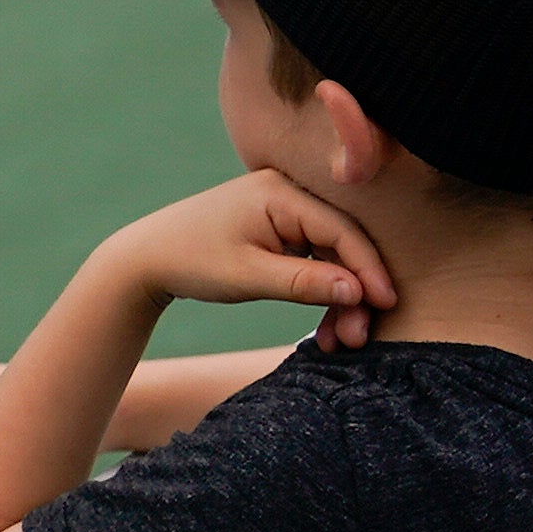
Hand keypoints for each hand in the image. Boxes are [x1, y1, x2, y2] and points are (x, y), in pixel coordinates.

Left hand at [98, 172, 395, 346]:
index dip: (368, 269)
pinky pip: (312, 256)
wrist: (145, 258)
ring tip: (341, 340)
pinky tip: (326, 323)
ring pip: (329, 254)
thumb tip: (359, 291)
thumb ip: (305, 282)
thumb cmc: (192, 262)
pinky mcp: (277, 225)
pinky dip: (319, 287)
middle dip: (354, 291)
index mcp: (280, 193)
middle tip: (359, 336)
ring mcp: (282, 207)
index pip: (341, 230)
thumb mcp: (249, 276)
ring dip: (338, 296)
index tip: (387, 304)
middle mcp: (286, 191)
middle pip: (340, 243)